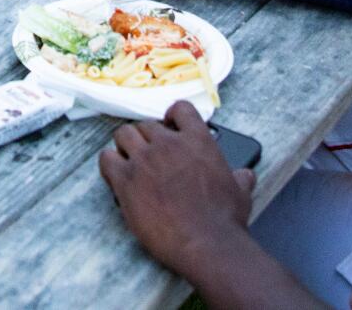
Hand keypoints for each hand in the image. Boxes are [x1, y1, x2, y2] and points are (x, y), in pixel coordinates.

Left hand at [99, 101, 258, 280]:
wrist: (205, 242)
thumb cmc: (224, 219)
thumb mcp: (239, 192)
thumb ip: (239, 178)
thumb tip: (245, 175)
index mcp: (198, 140)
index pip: (180, 109)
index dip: (172, 117)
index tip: (169, 127)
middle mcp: (169, 143)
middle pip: (146, 125)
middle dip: (146, 138)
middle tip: (149, 157)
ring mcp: (145, 160)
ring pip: (123, 134)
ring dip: (126, 146)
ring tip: (130, 163)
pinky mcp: (125, 180)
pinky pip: (106, 159)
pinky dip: (109, 163)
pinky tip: (116, 175)